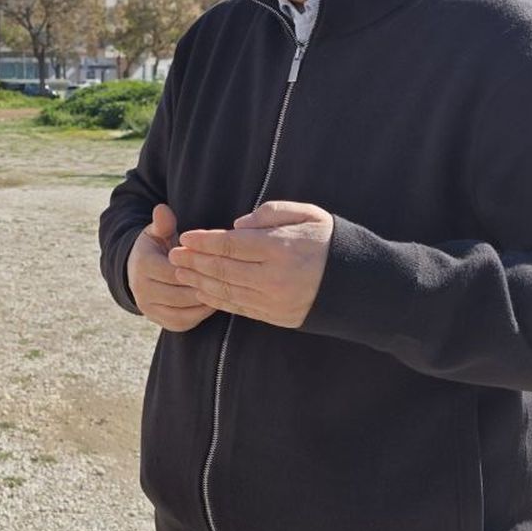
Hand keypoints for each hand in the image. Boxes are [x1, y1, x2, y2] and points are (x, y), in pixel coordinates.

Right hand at [126, 204, 214, 332]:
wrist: (139, 274)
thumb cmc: (157, 248)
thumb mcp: (157, 232)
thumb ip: (163, 223)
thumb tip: (162, 208)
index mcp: (143, 266)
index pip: (176, 270)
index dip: (198, 266)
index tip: (218, 259)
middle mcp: (142, 291)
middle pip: (182, 292)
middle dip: (205, 284)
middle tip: (230, 277)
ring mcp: (151, 310)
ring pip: (185, 309)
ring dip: (206, 299)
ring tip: (226, 288)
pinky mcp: (162, 323)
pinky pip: (186, 321)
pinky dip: (202, 312)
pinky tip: (216, 299)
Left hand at [167, 201, 333, 328]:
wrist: (358, 284)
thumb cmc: (328, 241)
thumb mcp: (307, 214)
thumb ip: (270, 213)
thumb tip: (235, 226)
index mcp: (281, 249)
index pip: (231, 245)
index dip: (204, 241)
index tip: (185, 236)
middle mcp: (274, 278)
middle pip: (222, 270)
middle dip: (194, 262)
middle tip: (172, 254)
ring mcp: (274, 301)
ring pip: (226, 291)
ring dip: (198, 281)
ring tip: (180, 272)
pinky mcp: (275, 317)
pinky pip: (238, 308)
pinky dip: (216, 299)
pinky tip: (201, 290)